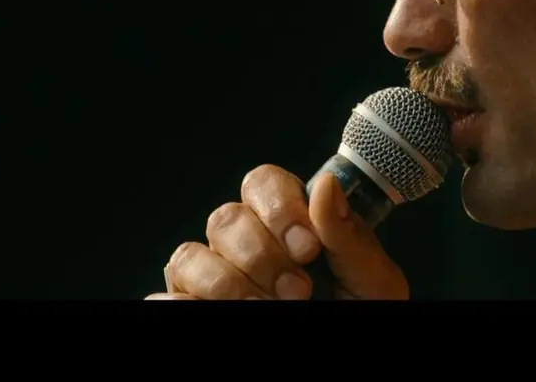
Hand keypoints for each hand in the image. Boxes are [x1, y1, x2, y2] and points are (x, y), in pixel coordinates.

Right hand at [148, 164, 408, 299]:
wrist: (348, 352)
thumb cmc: (361, 312)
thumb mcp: (370, 280)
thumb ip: (347, 235)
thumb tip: (326, 184)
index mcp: (287, 221)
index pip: (262, 183)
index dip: (279, 209)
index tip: (308, 248)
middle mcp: (243, 241)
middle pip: (225, 219)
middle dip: (261, 255)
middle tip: (299, 291)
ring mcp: (212, 275)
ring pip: (191, 256)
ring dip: (228, 284)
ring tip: (265, 309)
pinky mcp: (191, 305)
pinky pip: (166, 297)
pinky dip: (181, 302)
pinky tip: (209, 309)